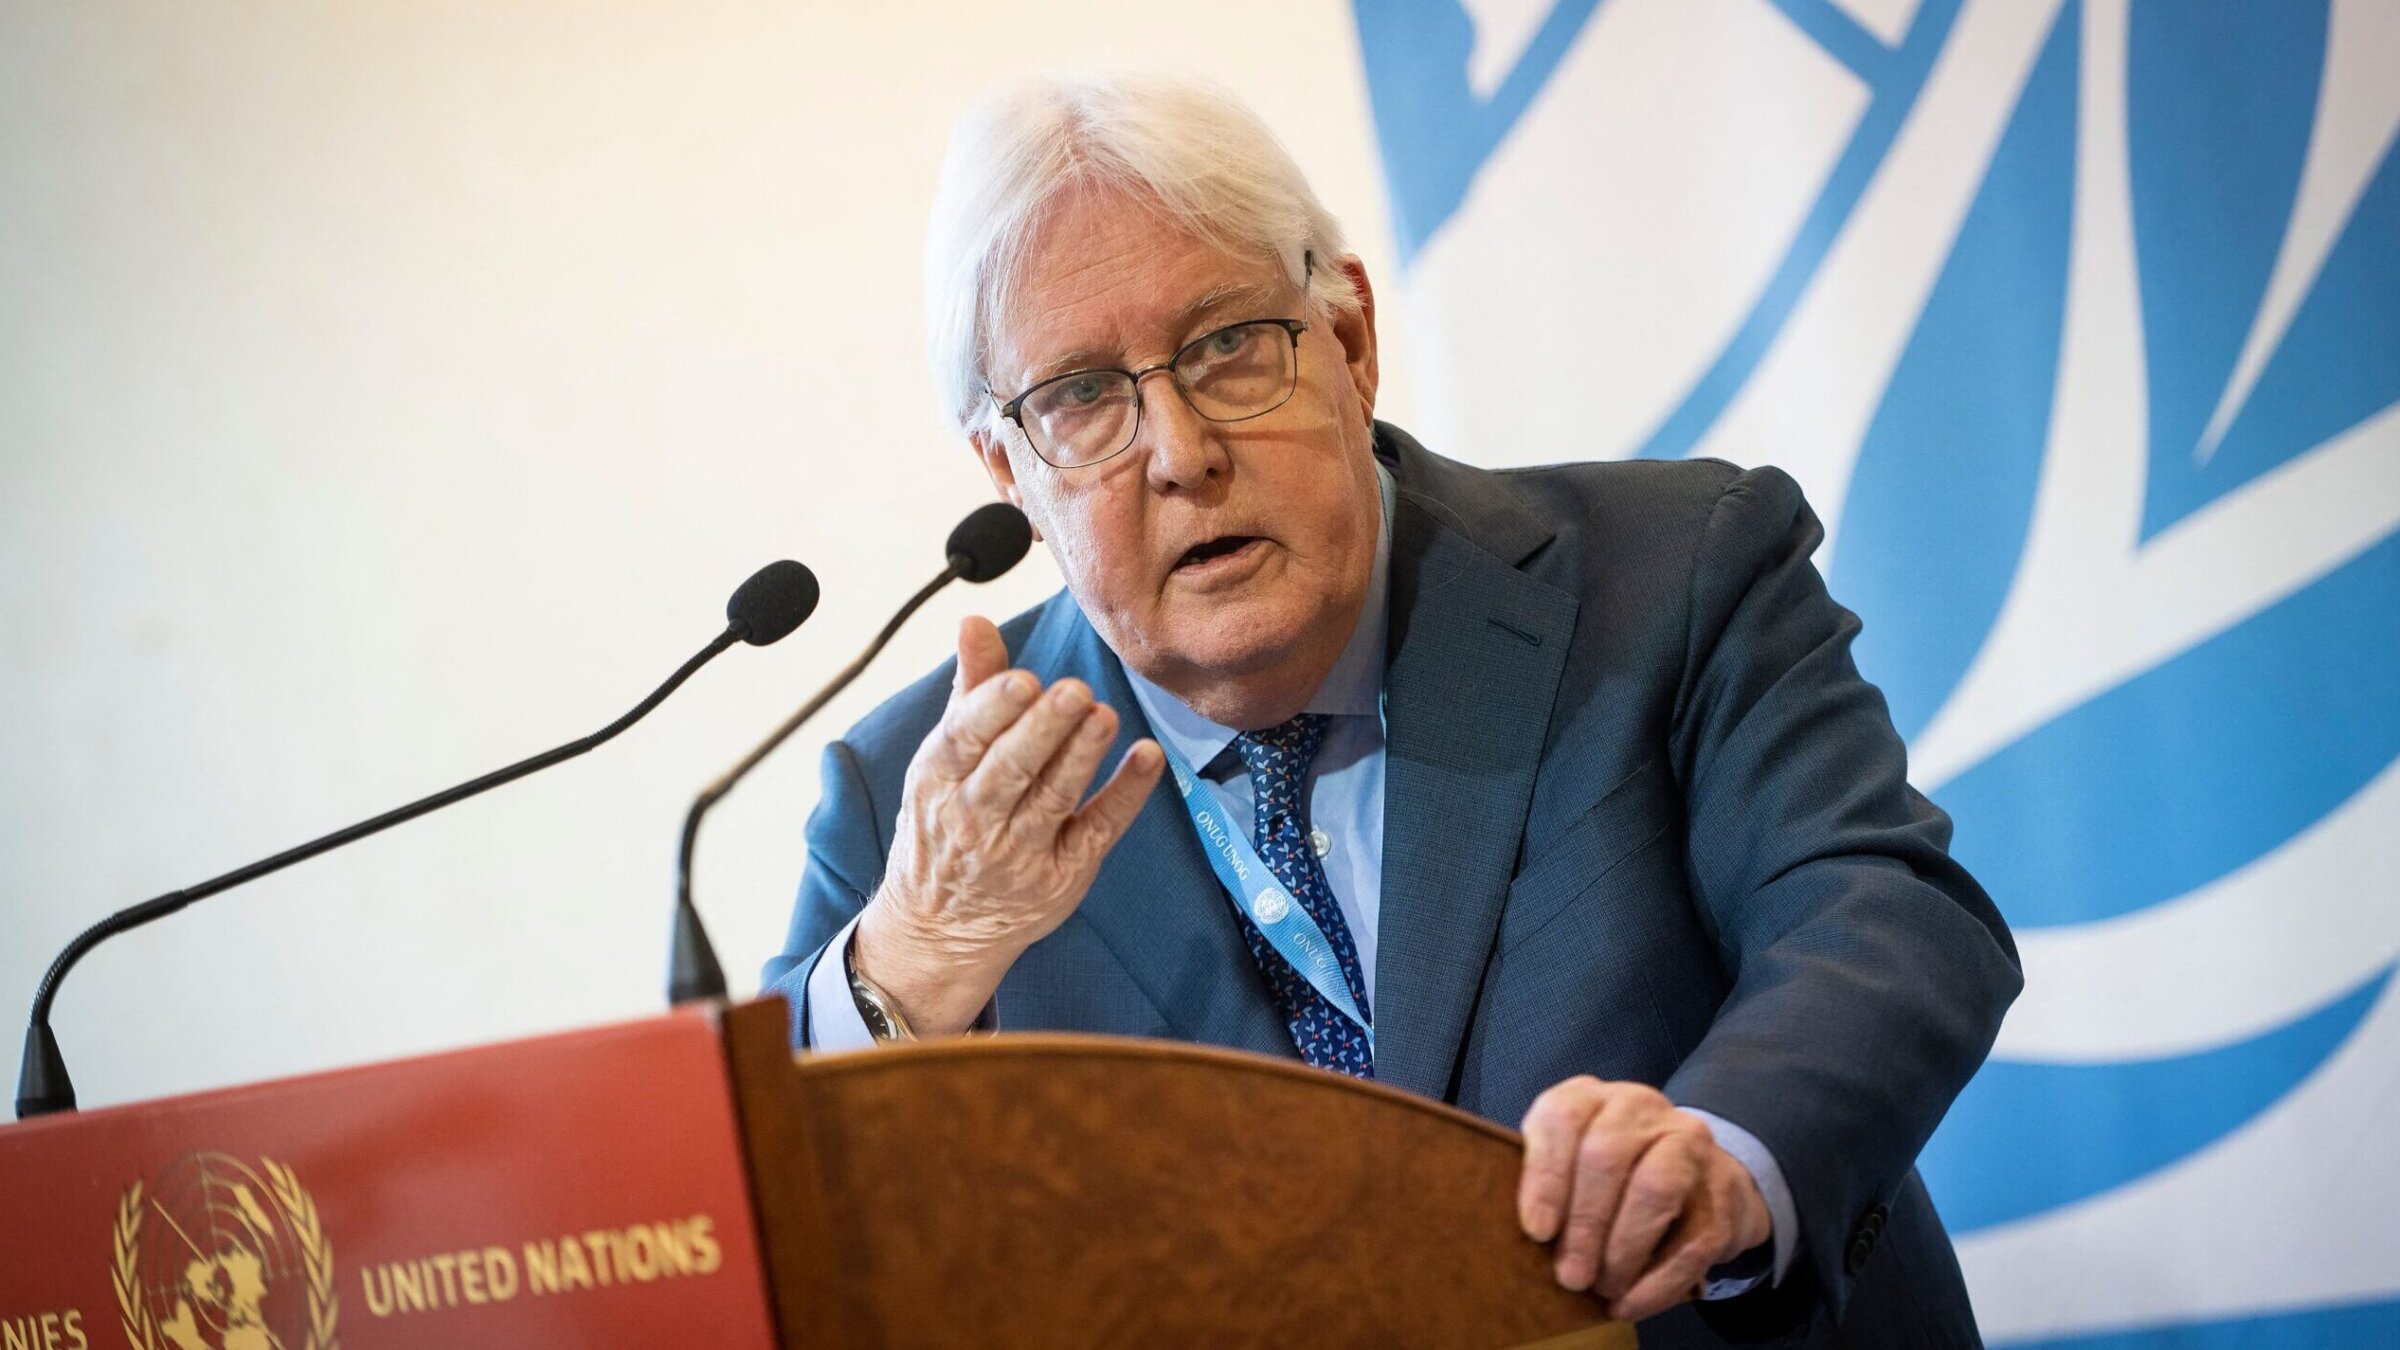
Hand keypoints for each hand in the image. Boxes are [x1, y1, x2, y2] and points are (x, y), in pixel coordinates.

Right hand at [853, 616, 1163, 1034]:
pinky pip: (1097, 829)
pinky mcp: (1062, 874)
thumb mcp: (942, 761)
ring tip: (1105, 715)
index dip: (993, 709)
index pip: (964, 739)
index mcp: (939, 778)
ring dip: (1082, 755)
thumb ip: (970, 691)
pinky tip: (1148, 757)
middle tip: (1074, 691)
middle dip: (1042, 730)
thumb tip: (975, 621)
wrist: (941, 928)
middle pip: (1011, 768)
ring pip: (1053, 797)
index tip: (1023, 680)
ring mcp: (1020, 851)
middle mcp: (975, 817)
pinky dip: (1124, 794)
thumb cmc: (945, 822)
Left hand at [1516, 1077, 1771, 1322]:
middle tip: (1569, 1276)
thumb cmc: (1612, 1178)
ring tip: (1602, 1287)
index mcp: (1592, 1098)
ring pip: (1654, 1187)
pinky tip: (1632, 1304)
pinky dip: (1657, 1282)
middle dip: (1584, 1224)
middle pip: (1606, 1155)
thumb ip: (1545, 1184)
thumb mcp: (1570, 1165)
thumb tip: (1525, 1239)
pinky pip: (1692, 1240)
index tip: (1537, 1231)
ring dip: (1622, 1248)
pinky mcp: (1722, 1190)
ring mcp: (1688, 1144)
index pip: (1563, 1118)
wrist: (1697, 1178)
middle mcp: (1640, 1109)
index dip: (1545, 1176)